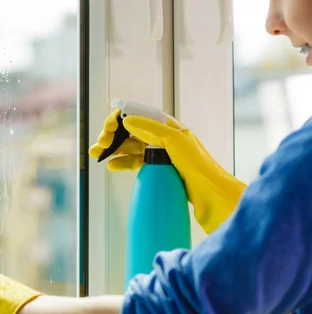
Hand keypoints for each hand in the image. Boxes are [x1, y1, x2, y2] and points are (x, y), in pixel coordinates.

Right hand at [89, 113, 245, 233]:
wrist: (215, 198)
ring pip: (132, 148)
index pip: (139, 115)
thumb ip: (151, 129)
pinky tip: (113, 166)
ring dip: (114, 149)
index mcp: (169, 127)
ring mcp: (163, 156)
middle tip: (100, 144)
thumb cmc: (199, 167)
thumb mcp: (175, 142)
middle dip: (113, 135)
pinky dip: (123, 163)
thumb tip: (127, 120)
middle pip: (132, 131)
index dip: (120, 119)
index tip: (108, 127)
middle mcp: (165, 139)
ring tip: (98, 155)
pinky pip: (137, 163)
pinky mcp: (161, 171)